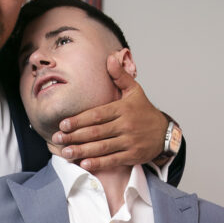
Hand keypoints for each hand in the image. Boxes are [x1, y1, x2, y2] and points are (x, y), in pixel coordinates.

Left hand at [52, 54, 167, 170]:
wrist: (165, 133)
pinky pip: (113, 160)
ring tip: (65, 152)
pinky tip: (84, 164)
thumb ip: (120, 77)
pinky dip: (98, 163)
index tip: (63, 124)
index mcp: (123, 109)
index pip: (97, 115)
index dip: (79, 120)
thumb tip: (109, 58)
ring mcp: (129, 141)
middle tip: (58, 138)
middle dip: (75, 136)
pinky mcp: (132, 155)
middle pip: (96, 131)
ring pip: (102, 147)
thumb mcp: (135, 91)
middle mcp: (126, 125)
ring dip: (82, 151)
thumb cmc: (145, 111)